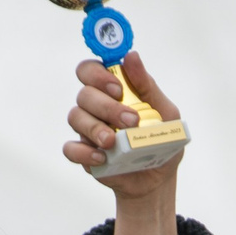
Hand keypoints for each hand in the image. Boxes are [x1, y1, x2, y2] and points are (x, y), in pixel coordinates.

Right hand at [62, 54, 179, 234]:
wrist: (158, 178)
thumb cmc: (160, 139)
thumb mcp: (165, 112)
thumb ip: (147, 85)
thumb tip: (131, 56)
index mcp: (112, 91)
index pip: (91, 70)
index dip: (98, 74)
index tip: (118, 87)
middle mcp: (95, 107)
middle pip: (84, 93)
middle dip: (106, 106)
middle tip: (130, 121)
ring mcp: (87, 130)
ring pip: (75, 117)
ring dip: (95, 127)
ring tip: (113, 142)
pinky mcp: (84, 155)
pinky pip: (70, 148)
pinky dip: (84, 152)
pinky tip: (103, 158)